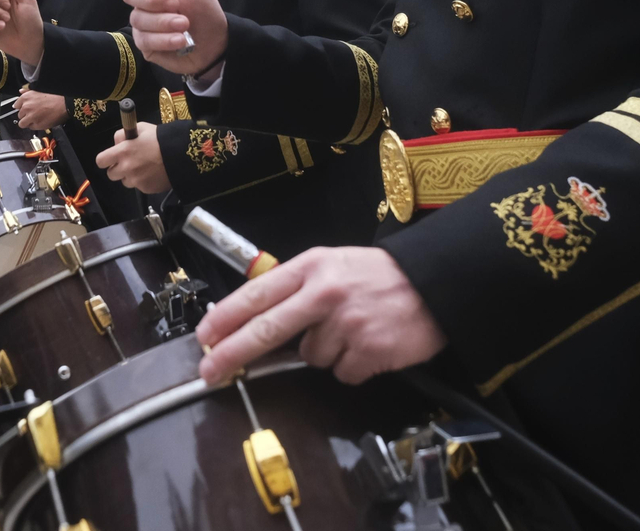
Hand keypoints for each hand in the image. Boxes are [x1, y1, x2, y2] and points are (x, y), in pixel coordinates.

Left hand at [12, 90, 67, 130]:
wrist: (64, 104)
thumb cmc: (54, 96)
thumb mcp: (39, 90)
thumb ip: (27, 92)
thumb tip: (20, 91)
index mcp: (25, 98)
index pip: (16, 106)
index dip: (22, 108)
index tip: (26, 109)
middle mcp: (26, 107)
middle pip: (19, 115)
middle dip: (25, 115)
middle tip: (34, 113)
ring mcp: (30, 117)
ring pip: (22, 123)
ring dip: (28, 122)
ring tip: (36, 119)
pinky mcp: (36, 125)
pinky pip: (31, 128)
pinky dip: (35, 126)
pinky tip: (42, 121)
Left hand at [94, 122, 170, 193]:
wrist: (181, 154)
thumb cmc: (160, 139)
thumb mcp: (141, 128)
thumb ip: (124, 135)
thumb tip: (118, 142)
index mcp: (122, 152)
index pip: (101, 161)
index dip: (105, 160)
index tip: (110, 158)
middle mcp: (126, 168)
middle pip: (111, 174)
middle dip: (117, 169)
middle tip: (128, 162)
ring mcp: (136, 180)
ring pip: (125, 182)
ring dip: (131, 176)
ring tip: (144, 167)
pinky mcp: (146, 189)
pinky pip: (139, 186)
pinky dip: (144, 181)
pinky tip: (153, 173)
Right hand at [117, 0, 227, 76]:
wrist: (216, 41)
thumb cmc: (204, 9)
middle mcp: (142, 2)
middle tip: (176, 5)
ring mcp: (142, 24)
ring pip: (138, 19)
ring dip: (165, 22)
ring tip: (184, 25)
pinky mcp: (145, 45)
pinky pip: (145, 39)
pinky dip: (165, 39)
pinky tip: (180, 40)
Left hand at [195, 247, 446, 386]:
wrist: (435, 282)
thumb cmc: (377, 275)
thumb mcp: (331, 264)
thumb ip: (296, 287)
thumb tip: (254, 318)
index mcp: (310, 267)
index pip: (256, 294)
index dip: (226, 318)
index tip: (204, 337)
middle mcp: (323, 293)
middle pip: (266, 330)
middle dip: (232, 355)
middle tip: (210, 374)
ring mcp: (346, 324)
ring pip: (310, 358)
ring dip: (325, 352)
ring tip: (352, 330)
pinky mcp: (368, 351)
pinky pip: (342, 372)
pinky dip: (353, 366)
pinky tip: (369, 345)